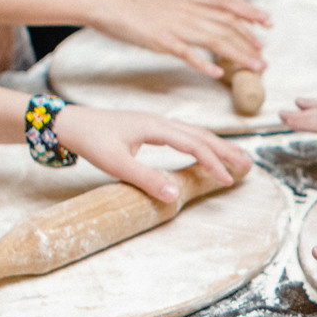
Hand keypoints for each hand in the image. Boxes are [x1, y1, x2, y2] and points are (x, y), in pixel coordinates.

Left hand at [51, 103, 251, 202]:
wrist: (68, 122)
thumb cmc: (90, 139)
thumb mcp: (116, 163)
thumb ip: (146, 179)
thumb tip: (175, 195)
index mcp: (156, 127)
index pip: (194, 145)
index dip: (213, 163)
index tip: (228, 180)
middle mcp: (160, 121)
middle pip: (202, 135)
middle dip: (226, 150)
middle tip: (248, 165)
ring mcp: (155, 123)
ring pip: (195, 133)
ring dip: (217, 146)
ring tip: (235, 158)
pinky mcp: (149, 128)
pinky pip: (183, 135)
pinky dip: (201, 144)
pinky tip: (204, 152)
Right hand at [88, 0, 267, 74]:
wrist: (105, 1)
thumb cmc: (130, 5)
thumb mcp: (164, 7)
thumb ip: (182, 15)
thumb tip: (194, 25)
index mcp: (187, 4)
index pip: (225, 13)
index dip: (246, 24)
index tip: (263, 36)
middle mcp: (186, 13)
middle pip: (226, 28)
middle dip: (249, 44)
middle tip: (265, 60)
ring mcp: (175, 26)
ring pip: (214, 40)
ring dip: (237, 55)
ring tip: (255, 67)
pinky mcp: (160, 39)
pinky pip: (186, 53)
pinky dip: (203, 64)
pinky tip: (217, 74)